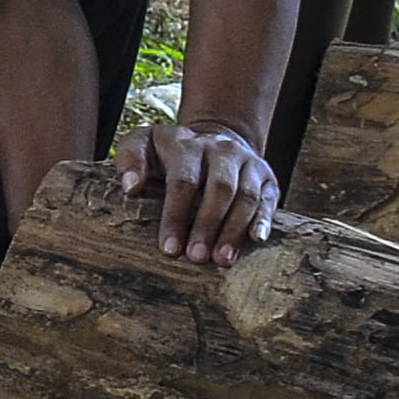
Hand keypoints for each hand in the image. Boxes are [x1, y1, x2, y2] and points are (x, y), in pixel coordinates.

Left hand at [114, 117, 278, 266]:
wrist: (214, 139)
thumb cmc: (169, 153)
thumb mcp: (142, 145)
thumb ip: (130, 160)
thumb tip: (131, 187)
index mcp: (188, 145)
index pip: (183, 181)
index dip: (176, 216)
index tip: (169, 248)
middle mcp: (222, 150)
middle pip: (220, 188)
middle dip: (208, 225)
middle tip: (197, 257)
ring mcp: (248, 163)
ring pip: (246, 195)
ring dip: (235, 229)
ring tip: (223, 259)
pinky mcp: (267, 177)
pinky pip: (269, 199)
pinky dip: (264, 219)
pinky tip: (257, 239)